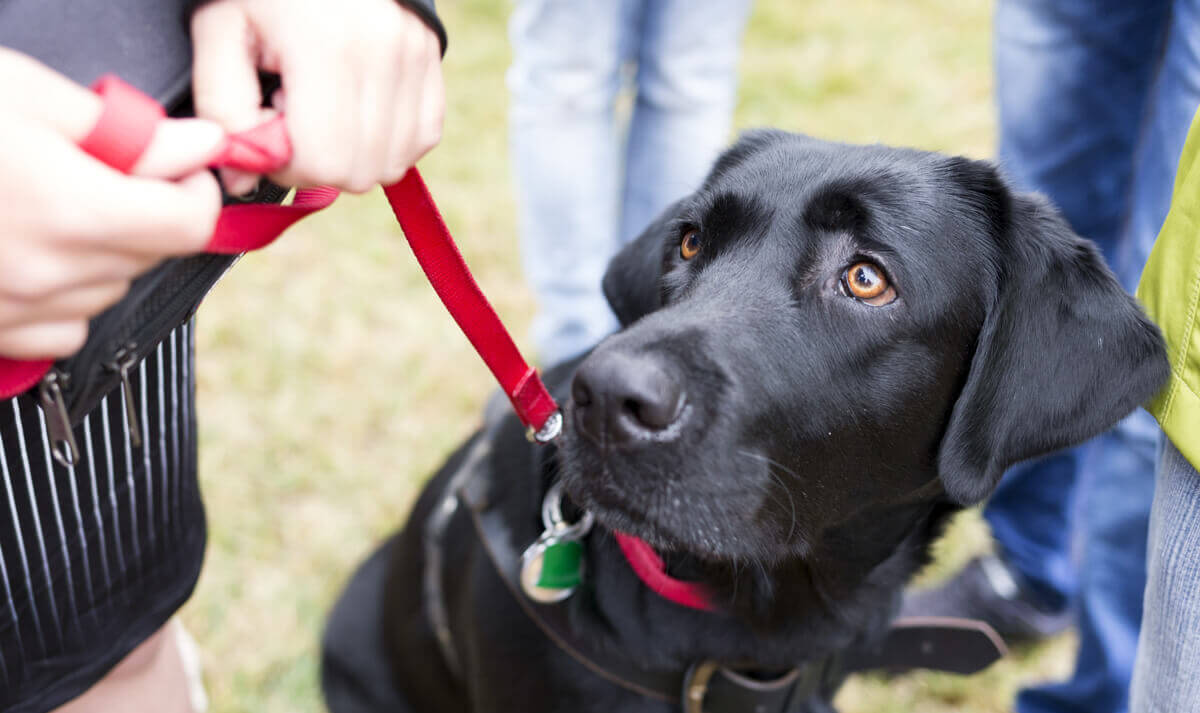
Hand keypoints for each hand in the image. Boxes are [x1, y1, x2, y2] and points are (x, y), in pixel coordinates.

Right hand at [0, 48, 223, 359]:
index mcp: (68, 209)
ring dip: (100, 254)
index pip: (188, 224)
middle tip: (98, 170)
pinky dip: (60, 299)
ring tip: (45, 206)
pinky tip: (24, 255)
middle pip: (150, 259)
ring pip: (107, 295)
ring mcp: (11, 312)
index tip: (174, 165)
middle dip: (144, 213)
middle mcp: (45, 274)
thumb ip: (124, 131)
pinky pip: (59, 333)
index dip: (192, 189)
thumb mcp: (21, 94)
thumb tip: (200, 146)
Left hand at [191, 0, 444, 194]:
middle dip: (319, 165)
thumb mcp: (220, 32)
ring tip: (324, 110)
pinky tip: (355, 111)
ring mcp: (417, 58)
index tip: (267, 127)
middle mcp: (385, 55)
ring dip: (353, 156)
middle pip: (360, 171)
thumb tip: (244, 181)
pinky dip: (386, 142)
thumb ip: (223, 108)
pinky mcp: (434, 63)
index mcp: (327, 46)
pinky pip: (420, 140)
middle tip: (293, 119)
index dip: (286, 165)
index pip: (323, 161)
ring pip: (393, 164)